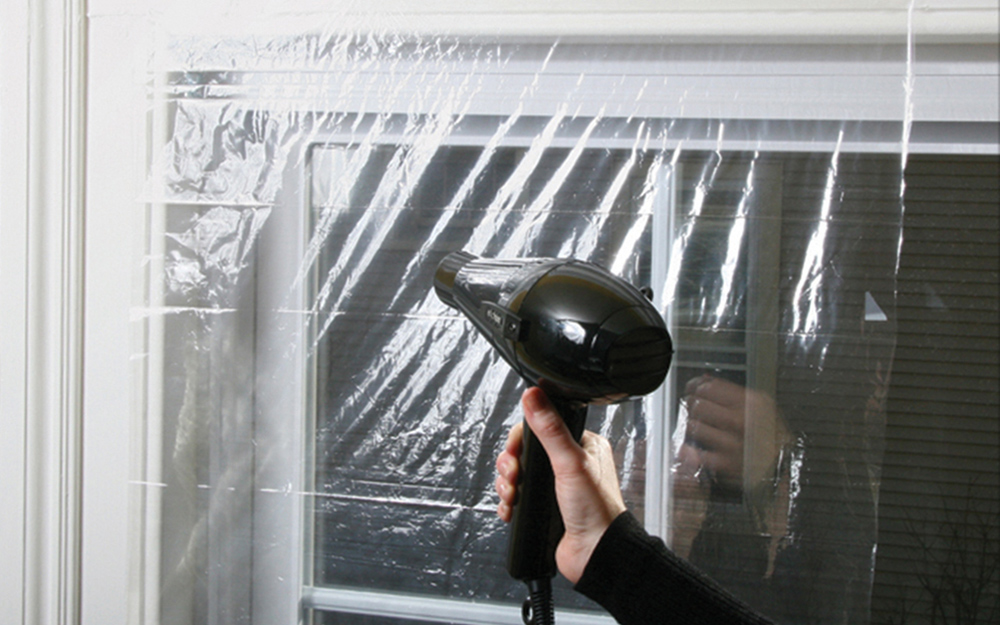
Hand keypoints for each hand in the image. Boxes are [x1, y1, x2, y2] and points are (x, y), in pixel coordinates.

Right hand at [495, 387, 626, 584]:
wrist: (596, 553)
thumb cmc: (596, 510)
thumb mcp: (570, 462)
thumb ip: (550, 428)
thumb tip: (533, 395)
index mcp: (582, 445)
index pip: (541, 428)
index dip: (521, 439)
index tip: (514, 451)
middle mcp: (569, 464)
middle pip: (524, 451)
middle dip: (510, 464)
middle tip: (513, 476)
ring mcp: (556, 486)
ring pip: (518, 474)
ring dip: (507, 484)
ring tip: (512, 495)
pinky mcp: (545, 506)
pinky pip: (518, 497)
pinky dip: (509, 502)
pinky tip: (511, 508)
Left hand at [683, 374, 788, 491]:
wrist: (785, 464)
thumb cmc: (772, 435)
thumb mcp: (760, 406)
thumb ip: (732, 392)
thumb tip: (705, 380)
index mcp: (752, 403)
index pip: (710, 387)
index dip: (696, 387)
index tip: (693, 389)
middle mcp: (743, 421)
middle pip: (700, 405)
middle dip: (693, 406)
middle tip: (695, 409)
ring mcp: (735, 443)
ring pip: (696, 427)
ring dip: (694, 428)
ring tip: (699, 428)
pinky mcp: (728, 463)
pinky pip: (700, 453)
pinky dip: (696, 450)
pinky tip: (701, 447)